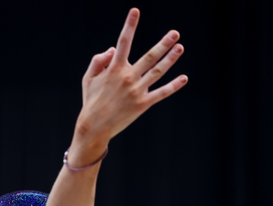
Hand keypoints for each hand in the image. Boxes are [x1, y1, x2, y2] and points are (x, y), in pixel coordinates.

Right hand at [70, 8, 186, 158]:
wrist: (94, 126)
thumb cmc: (91, 101)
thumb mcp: (88, 78)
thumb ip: (98, 60)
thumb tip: (112, 49)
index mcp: (114, 69)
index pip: (123, 42)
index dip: (129, 25)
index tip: (135, 10)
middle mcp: (127, 77)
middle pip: (149, 57)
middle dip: (163, 44)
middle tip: (175, 33)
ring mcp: (136, 91)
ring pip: (157, 72)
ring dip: (170, 59)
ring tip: (180, 47)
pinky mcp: (142, 104)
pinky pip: (161, 93)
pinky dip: (173, 86)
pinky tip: (184, 78)